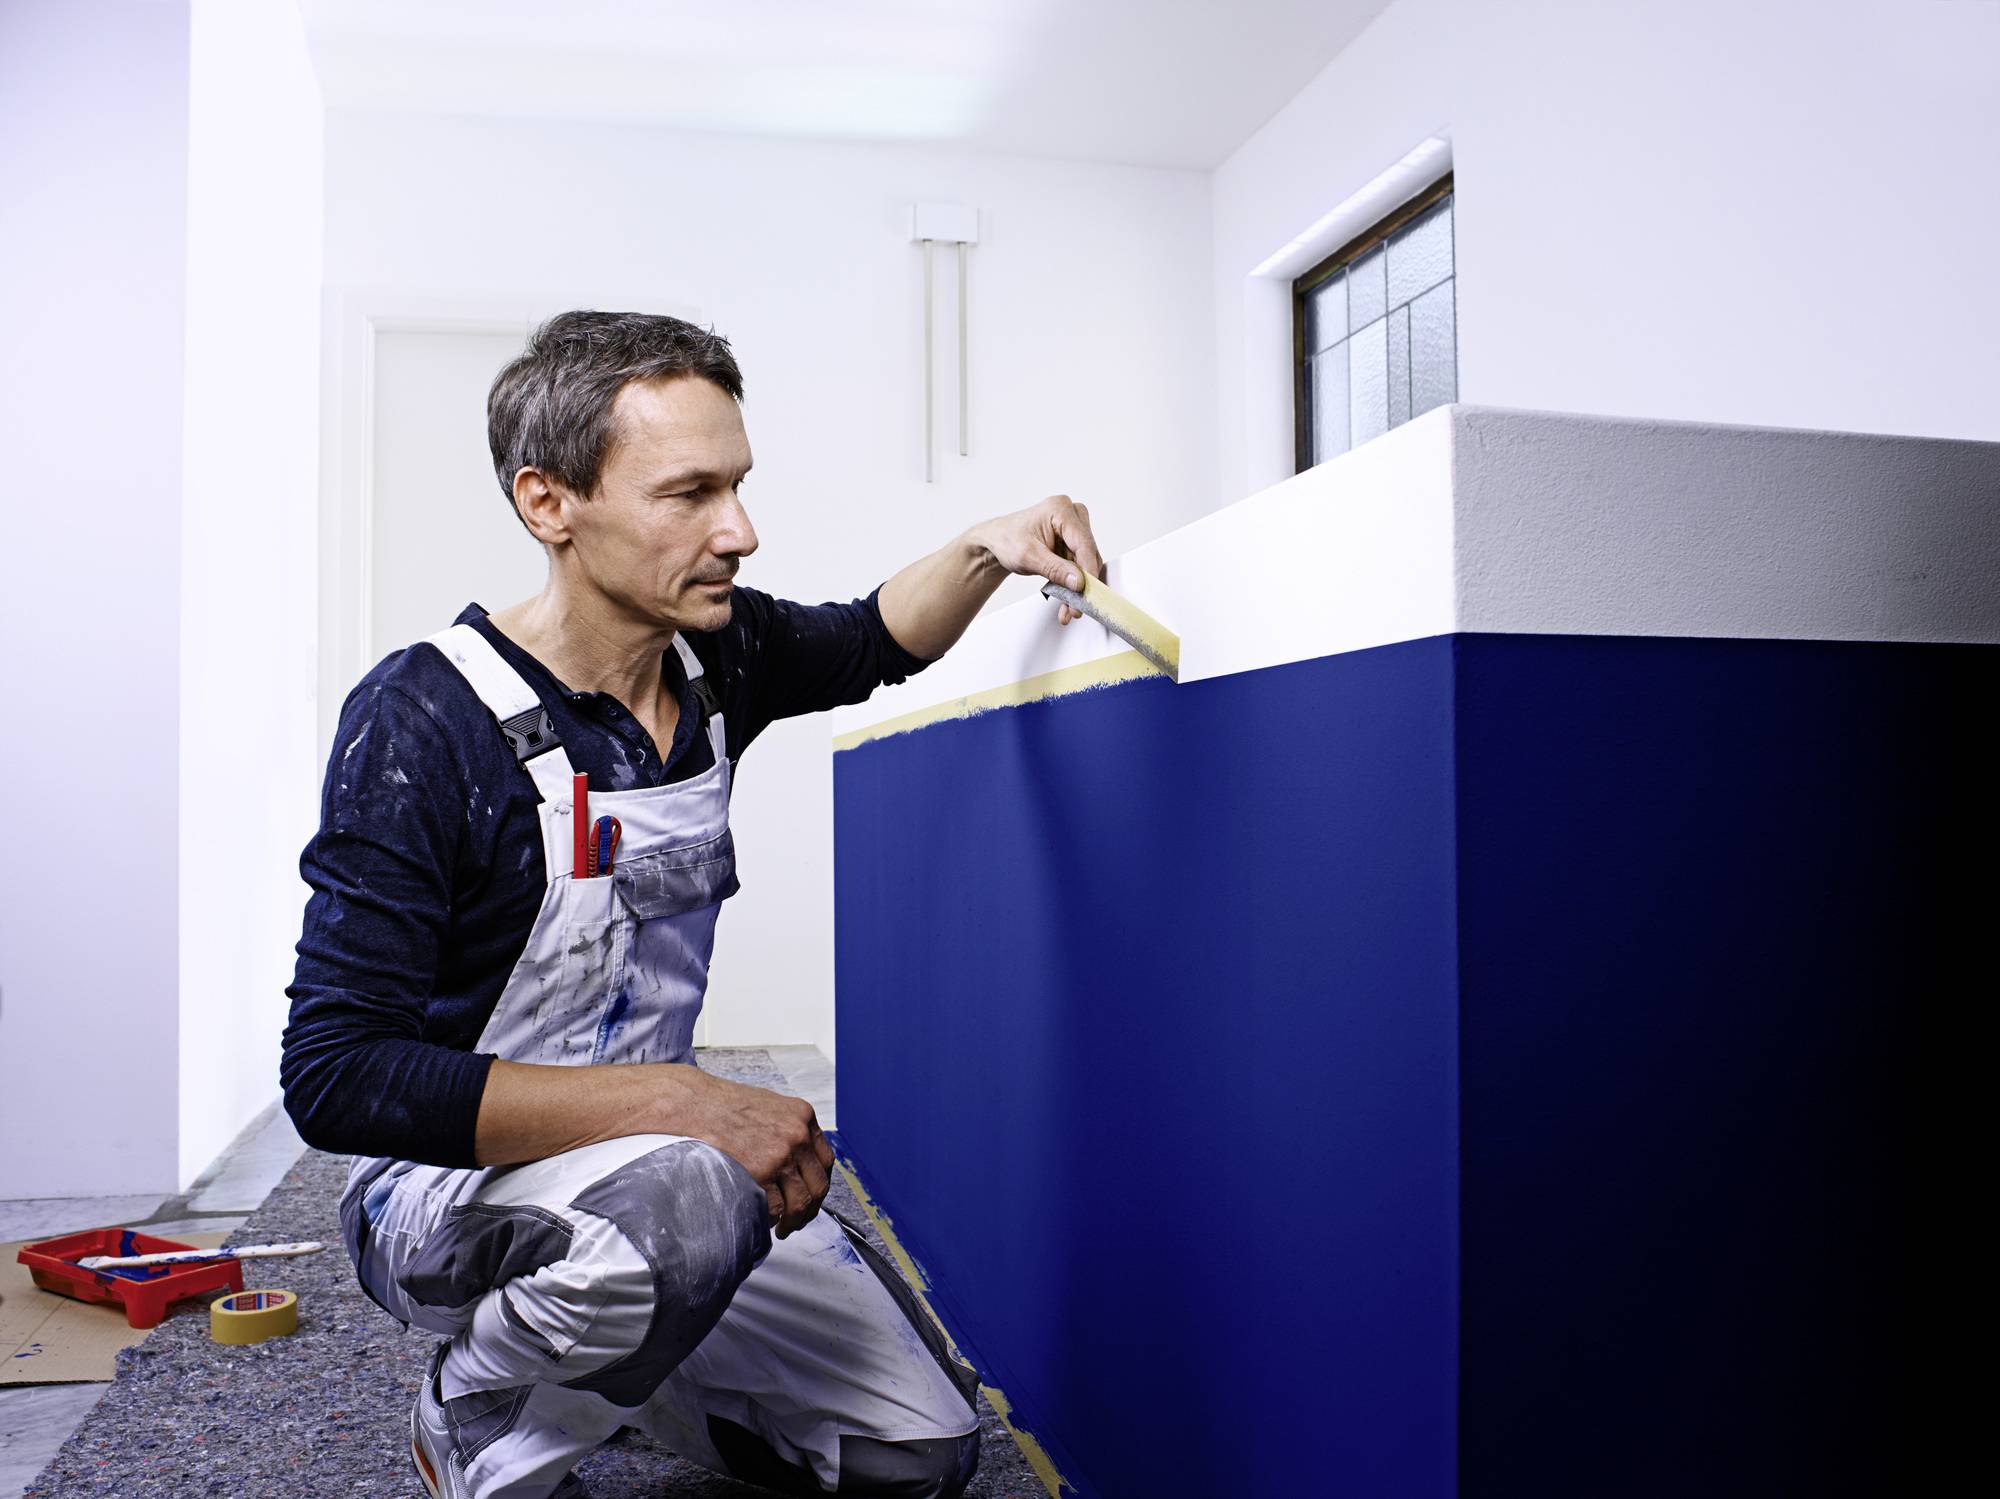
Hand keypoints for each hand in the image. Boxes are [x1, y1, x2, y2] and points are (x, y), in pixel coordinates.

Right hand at [673, 1070, 833, 1237]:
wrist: (696, 1104)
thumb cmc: (725, 1105)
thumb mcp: (769, 1107)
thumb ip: (788, 1129)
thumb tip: (797, 1161)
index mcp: (803, 1117)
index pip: (825, 1161)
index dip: (818, 1185)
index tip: (811, 1197)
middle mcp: (798, 1135)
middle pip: (818, 1185)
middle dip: (810, 1210)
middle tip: (798, 1221)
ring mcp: (781, 1155)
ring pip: (800, 1202)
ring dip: (794, 1221)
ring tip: (783, 1229)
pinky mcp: (760, 1172)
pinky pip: (775, 1207)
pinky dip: (772, 1219)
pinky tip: (764, 1220)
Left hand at [972, 494, 1106, 625]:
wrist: (997, 541)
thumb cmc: (1007, 540)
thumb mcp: (1029, 557)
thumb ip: (1056, 569)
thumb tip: (1079, 582)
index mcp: (1060, 509)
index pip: (1083, 543)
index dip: (1088, 570)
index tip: (1088, 592)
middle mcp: (1071, 514)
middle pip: (1087, 554)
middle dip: (1083, 583)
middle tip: (1076, 608)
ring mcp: (1074, 528)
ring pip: (1086, 563)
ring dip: (1078, 588)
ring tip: (1069, 610)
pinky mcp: (1073, 542)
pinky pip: (1080, 566)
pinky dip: (1073, 584)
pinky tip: (1067, 601)